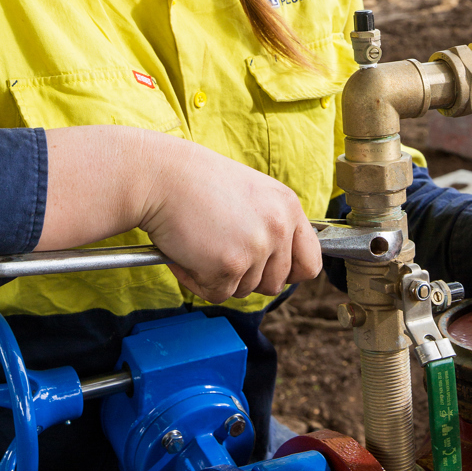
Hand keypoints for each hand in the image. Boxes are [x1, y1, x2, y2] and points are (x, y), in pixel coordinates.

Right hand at [36, 125, 322, 303]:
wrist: (161, 176)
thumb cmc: (196, 182)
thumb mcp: (250, 194)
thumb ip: (270, 225)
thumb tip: (279, 266)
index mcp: (287, 206)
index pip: (310, 261)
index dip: (289, 273)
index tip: (268, 270)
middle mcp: (279, 226)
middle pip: (276, 284)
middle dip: (247, 277)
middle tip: (220, 251)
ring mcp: (256, 247)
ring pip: (245, 291)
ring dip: (219, 277)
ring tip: (201, 243)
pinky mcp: (230, 265)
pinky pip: (217, 294)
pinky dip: (198, 281)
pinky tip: (187, 252)